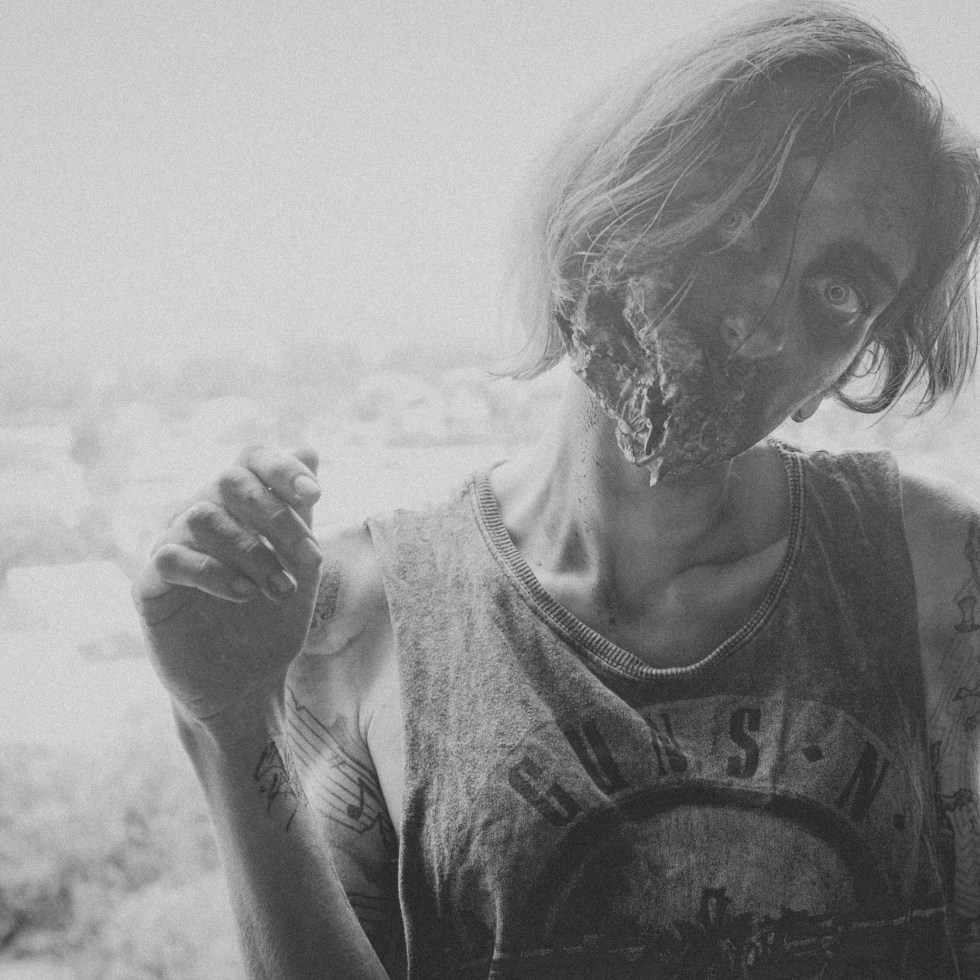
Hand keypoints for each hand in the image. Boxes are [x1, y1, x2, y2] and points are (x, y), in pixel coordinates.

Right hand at [133, 445, 323, 728]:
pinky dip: (215, 571)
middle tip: (308, 560)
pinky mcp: (151, 583)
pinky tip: (244, 595)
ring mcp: (171, 545)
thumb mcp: (298, 564)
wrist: (246, 682)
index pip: (250, 458)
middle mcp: (201, 515)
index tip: (315, 495)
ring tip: (279, 590)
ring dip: (253, 552)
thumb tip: (310, 448)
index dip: (282, 468)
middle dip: (277, 518)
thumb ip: (300, 510)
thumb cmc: (272, 619)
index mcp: (238, 506)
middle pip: (230, 480)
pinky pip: (172, 555)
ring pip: (203, 515)